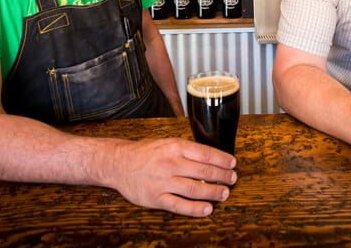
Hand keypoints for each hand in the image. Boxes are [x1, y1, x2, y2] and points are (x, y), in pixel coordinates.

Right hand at [107, 138, 236, 216]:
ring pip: (195, 189)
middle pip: (204, 172)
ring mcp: (163, 182)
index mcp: (174, 147)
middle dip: (222, 176)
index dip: (222, 160)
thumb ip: (185, 150)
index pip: (205, 153)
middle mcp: (170, 164)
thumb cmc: (144, 152)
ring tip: (224, 193)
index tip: (232, 164)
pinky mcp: (156, 198)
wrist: (118, 163)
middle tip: (232, 179)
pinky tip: (207, 209)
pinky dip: (195, 209)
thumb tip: (209, 157)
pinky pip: (179, 205)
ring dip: (213, 193)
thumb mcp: (165, 142)